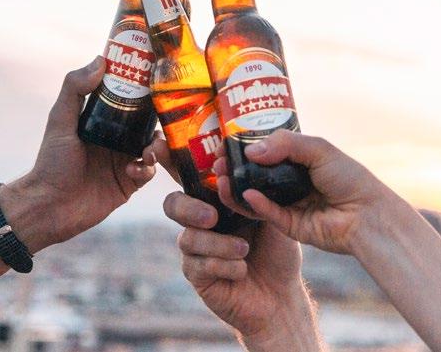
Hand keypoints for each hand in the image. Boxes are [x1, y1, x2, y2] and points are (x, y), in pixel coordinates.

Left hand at [0, 56, 157, 251]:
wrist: (50, 207)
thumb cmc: (51, 163)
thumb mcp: (60, 121)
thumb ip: (74, 89)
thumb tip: (100, 60)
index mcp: (102, 120)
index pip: (128, 97)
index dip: (142, 87)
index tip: (156, 76)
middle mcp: (116, 137)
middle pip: (147, 121)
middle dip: (159, 118)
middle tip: (167, 115)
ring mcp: (125, 158)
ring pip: (154, 145)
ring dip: (157, 145)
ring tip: (151, 149)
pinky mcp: (130, 181)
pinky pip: (149, 170)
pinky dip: (146, 168)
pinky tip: (133, 169)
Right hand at [157, 140, 321, 350]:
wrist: (281, 295)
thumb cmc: (277, 249)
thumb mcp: (274, 213)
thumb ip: (255, 190)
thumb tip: (236, 166)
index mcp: (217, 199)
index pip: (189, 174)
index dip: (169, 158)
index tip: (158, 145)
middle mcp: (201, 219)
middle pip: (173, 204)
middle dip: (188, 207)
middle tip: (212, 216)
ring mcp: (196, 248)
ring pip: (188, 238)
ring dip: (218, 243)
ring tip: (244, 248)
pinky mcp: (197, 275)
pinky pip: (197, 266)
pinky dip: (223, 265)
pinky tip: (242, 268)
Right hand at [216, 129, 389, 254]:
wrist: (367, 214)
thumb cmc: (349, 178)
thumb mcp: (318, 149)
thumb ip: (285, 144)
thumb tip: (251, 151)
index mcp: (297, 160)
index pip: (264, 151)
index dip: (244, 147)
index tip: (225, 142)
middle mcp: (289, 181)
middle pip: (254, 173)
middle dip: (234, 167)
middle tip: (218, 160)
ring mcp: (288, 203)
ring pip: (254, 194)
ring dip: (237, 186)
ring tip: (224, 177)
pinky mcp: (288, 224)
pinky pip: (266, 213)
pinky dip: (254, 204)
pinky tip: (246, 193)